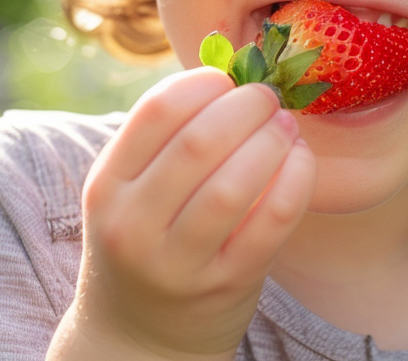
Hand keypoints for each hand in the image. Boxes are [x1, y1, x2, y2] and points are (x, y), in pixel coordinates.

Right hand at [47, 67, 316, 360]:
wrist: (139, 336)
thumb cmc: (148, 240)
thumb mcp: (133, 191)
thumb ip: (170, 140)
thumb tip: (235, 73)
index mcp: (107, 186)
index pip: (156, 111)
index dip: (203, 83)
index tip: (228, 81)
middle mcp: (134, 226)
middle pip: (198, 142)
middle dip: (245, 107)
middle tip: (268, 99)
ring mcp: (179, 262)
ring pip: (233, 185)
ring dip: (272, 141)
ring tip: (286, 126)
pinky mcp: (226, 285)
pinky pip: (271, 222)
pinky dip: (295, 181)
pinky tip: (300, 160)